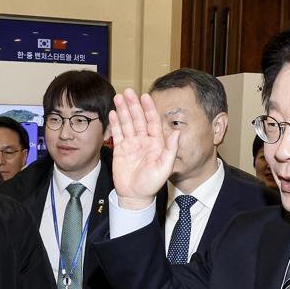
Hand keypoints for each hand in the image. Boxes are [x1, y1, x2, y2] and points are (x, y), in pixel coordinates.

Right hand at [106, 89, 177, 209]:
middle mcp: (143, 140)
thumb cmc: (152, 184)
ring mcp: (131, 144)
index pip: (152, 121)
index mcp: (156, 143)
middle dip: (133, 105)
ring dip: (122, 110)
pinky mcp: (120, 150)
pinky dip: (115, 123)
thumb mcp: (165, 167)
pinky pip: (118, 133)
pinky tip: (112, 113)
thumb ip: (171, 149)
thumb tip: (177, 132)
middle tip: (128, 92)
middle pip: (138, 119)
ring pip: (127, 123)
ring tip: (118, 97)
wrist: (135, 196)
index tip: (145, 96)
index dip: (149, 108)